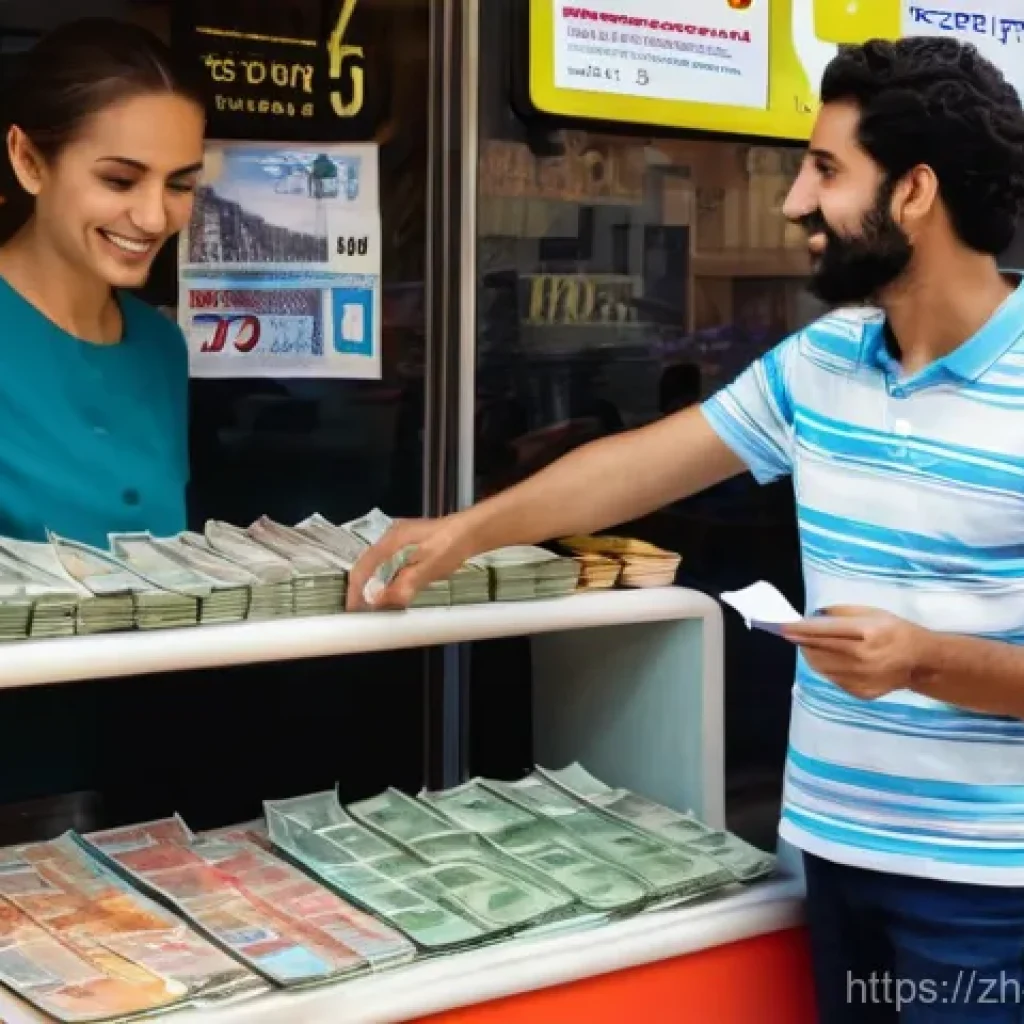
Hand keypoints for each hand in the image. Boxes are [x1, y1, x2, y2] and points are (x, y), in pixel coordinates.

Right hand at [345, 515, 475, 610]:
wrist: (473, 530)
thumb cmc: (451, 546)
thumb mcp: (429, 567)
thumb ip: (404, 584)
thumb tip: (378, 601)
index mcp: (390, 541)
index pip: (363, 567)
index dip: (355, 590)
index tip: (353, 610)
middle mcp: (391, 538)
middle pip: (368, 565)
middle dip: (362, 588)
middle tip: (362, 610)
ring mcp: (401, 540)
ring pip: (379, 565)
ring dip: (375, 585)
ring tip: (375, 605)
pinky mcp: (411, 545)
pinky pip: (391, 564)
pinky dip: (387, 579)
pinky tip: (394, 590)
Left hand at [781, 606, 927, 699]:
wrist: (920, 661)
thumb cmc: (894, 630)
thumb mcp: (872, 613)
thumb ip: (841, 614)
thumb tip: (812, 617)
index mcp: (869, 634)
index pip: (826, 631)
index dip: (802, 629)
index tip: (783, 626)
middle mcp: (865, 658)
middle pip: (820, 650)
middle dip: (801, 642)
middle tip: (790, 634)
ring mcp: (863, 678)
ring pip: (822, 667)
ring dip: (810, 655)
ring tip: (807, 645)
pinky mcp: (862, 692)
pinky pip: (833, 678)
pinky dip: (825, 667)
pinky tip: (827, 658)